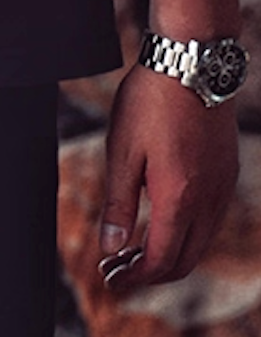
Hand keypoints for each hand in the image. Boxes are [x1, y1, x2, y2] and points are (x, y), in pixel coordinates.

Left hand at [97, 64, 238, 292]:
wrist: (192, 58)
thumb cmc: (150, 102)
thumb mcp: (122, 155)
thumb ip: (117, 206)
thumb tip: (110, 248)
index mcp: (180, 197)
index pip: (160, 260)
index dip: (133, 278)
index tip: (108, 277)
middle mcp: (210, 196)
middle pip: (184, 261)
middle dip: (149, 274)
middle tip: (116, 269)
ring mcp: (224, 184)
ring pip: (200, 243)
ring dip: (167, 255)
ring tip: (131, 250)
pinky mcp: (228, 172)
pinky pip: (210, 221)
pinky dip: (184, 235)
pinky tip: (157, 225)